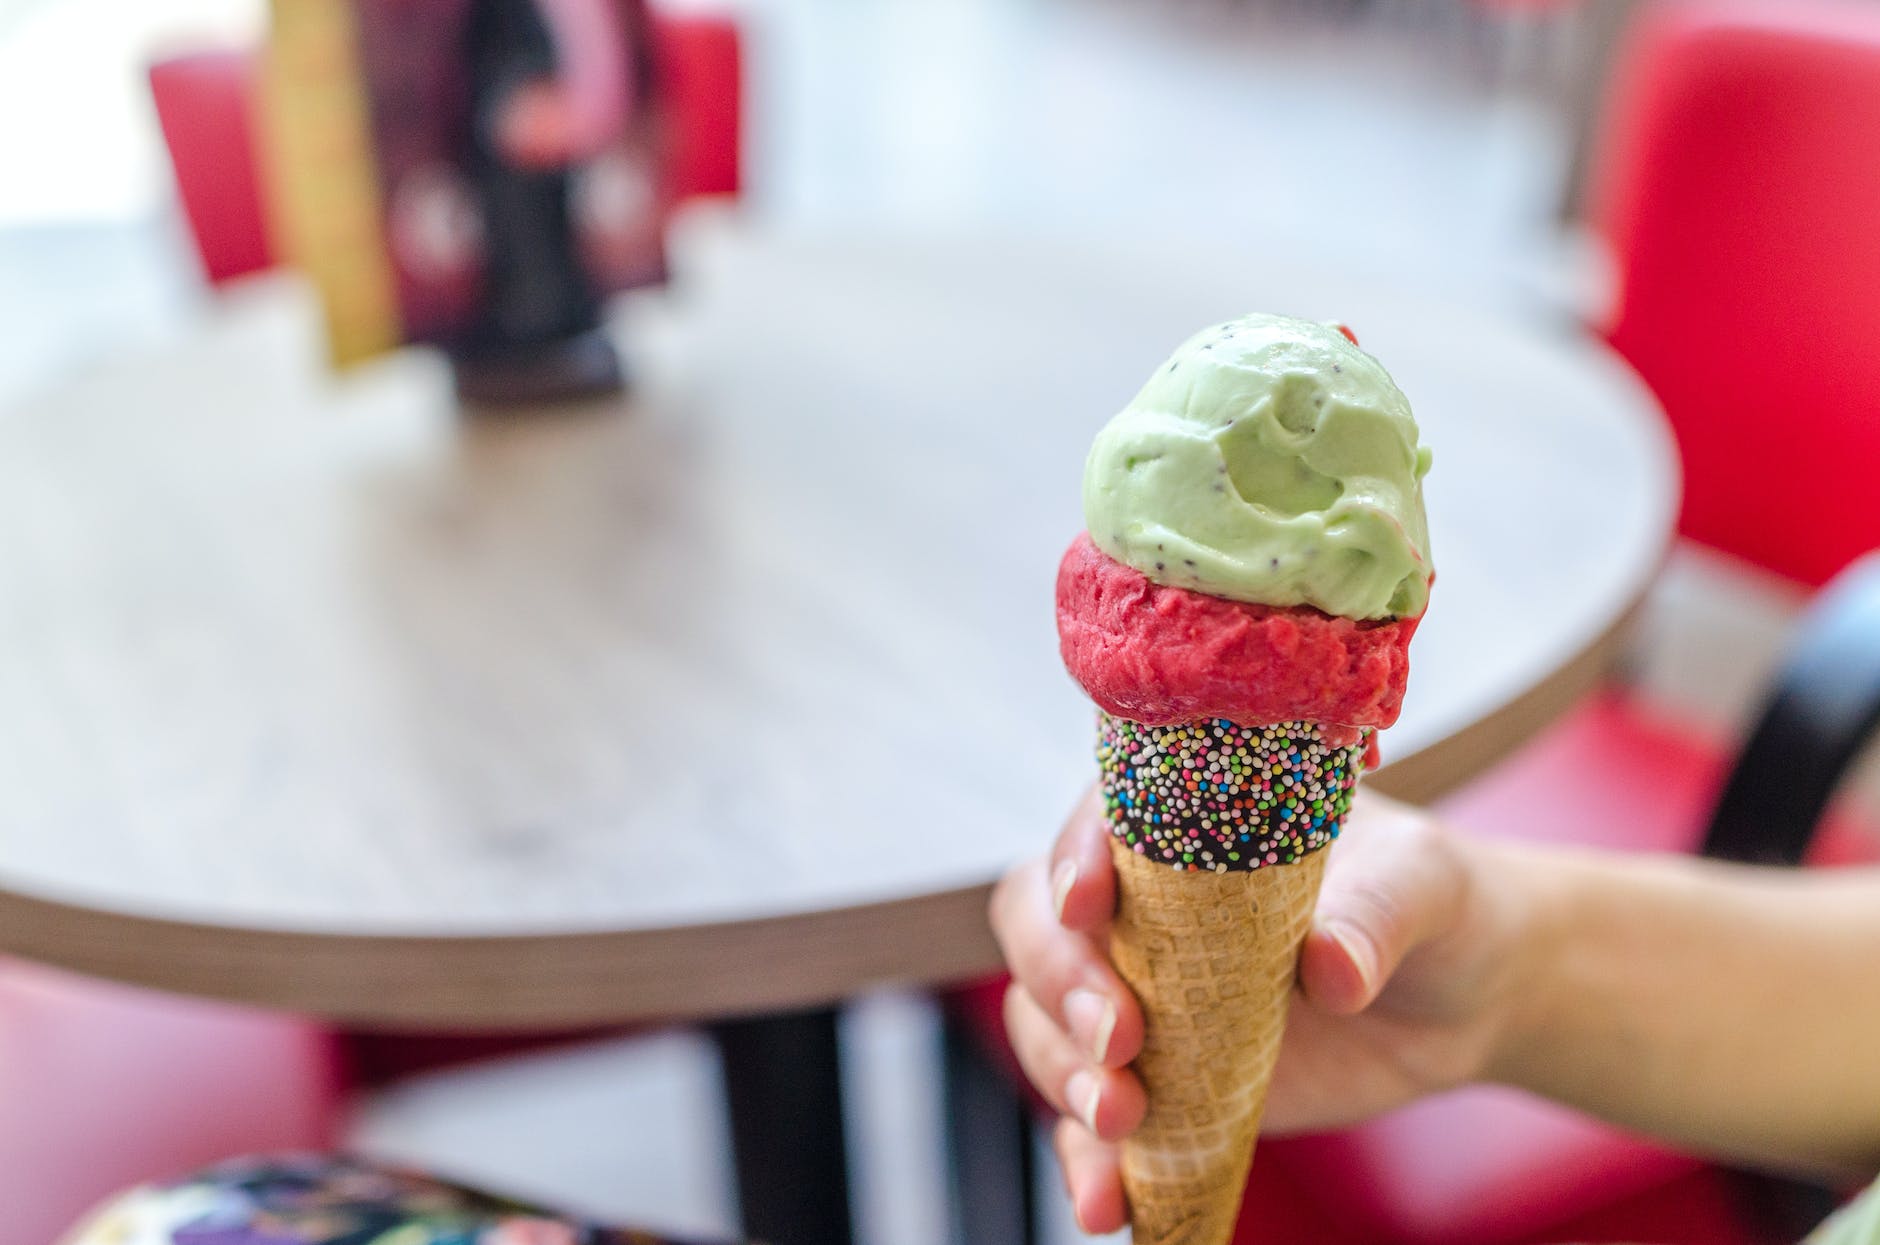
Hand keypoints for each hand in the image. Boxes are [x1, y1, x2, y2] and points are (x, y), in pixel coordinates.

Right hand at [989, 785, 1536, 1233]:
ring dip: (1064, 1073)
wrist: (1464, 995)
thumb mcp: (1421, 885)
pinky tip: (1106, 1204)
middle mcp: (1141, 904)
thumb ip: (1372, 916)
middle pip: (1040, 925)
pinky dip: (1087, 1163)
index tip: (1089, 904)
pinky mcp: (1158, 1080)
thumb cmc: (1435, 902)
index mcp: (1185, 823)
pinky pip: (1092, 1123)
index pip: (1097, 823)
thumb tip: (1331, 966)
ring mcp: (1141, 995)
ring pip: (1046, 1024)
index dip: (1075, 858)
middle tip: (1120, 1038)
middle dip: (1060, 982)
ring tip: (1122, 1119)